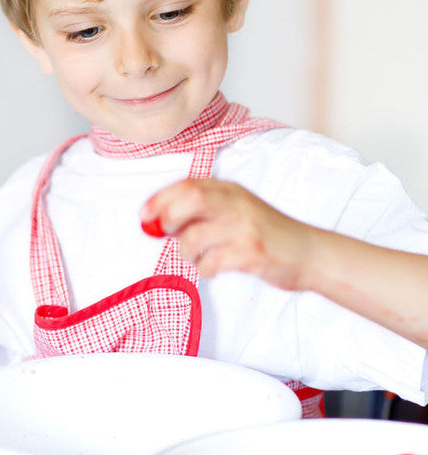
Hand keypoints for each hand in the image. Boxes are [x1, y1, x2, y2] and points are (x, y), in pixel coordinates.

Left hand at [140, 178, 315, 290]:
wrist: (309, 253)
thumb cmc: (264, 234)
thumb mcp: (236, 210)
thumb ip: (201, 210)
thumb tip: (156, 220)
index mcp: (231, 190)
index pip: (188, 185)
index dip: (160, 199)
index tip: (144, 215)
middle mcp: (238, 204)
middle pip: (191, 199)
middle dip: (169, 217)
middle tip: (168, 234)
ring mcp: (246, 228)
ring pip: (195, 237)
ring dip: (186, 252)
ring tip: (197, 257)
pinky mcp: (252, 254)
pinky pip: (212, 262)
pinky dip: (205, 269)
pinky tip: (214, 269)